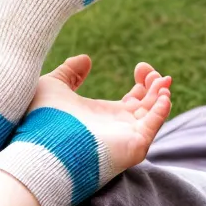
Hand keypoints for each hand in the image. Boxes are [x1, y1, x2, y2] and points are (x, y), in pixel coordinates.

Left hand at [30, 55, 172, 176]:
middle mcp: (119, 126)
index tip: (140, 66)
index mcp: (105, 114)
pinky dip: (162, 110)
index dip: (143, 81)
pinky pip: (154, 127)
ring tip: (162, 79)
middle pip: (148, 104)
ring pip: (155, 114)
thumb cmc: (43, 121)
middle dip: (155, 85)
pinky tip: (163, 95)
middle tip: (151, 71)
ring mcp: (127, 136)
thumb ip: (69, 72)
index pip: (134, 98)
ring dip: (161, 94)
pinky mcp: (133, 144)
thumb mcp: (54, 87)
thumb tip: (85, 60)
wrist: (42, 146)